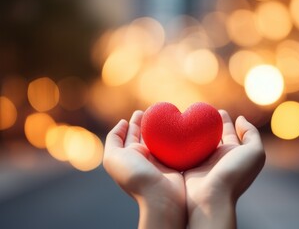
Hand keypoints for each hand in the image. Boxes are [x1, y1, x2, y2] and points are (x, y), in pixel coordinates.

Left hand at [103, 111, 185, 228]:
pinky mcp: (173, 164)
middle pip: (143, 136)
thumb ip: (113, 139)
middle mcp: (142, 158)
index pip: (128, 135)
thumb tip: (123, 123)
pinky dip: (174, 137)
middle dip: (145, 122)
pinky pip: (173, 146)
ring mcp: (158, 161)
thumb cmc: (135, 176)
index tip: (140, 111)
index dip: (132, 123)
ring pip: (158, 140)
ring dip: (160, 128)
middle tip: (152, 110)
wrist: (160, 197)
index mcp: (128, 156)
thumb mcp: (113, 157)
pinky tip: (177, 129)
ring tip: (163, 116)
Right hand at [184, 110, 264, 228]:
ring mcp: (203, 163)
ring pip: (198, 142)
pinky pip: (184, 151)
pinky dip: (181, 142)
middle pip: (213, 136)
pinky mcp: (188, 167)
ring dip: (193, 131)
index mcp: (234, 154)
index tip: (218, 110)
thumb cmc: (235, 175)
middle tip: (201, 111)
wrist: (212, 197)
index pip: (230, 133)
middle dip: (209, 124)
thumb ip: (251, 134)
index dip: (226, 121)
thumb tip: (241, 119)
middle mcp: (218, 158)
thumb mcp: (255, 153)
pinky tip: (177, 132)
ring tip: (187, 119)